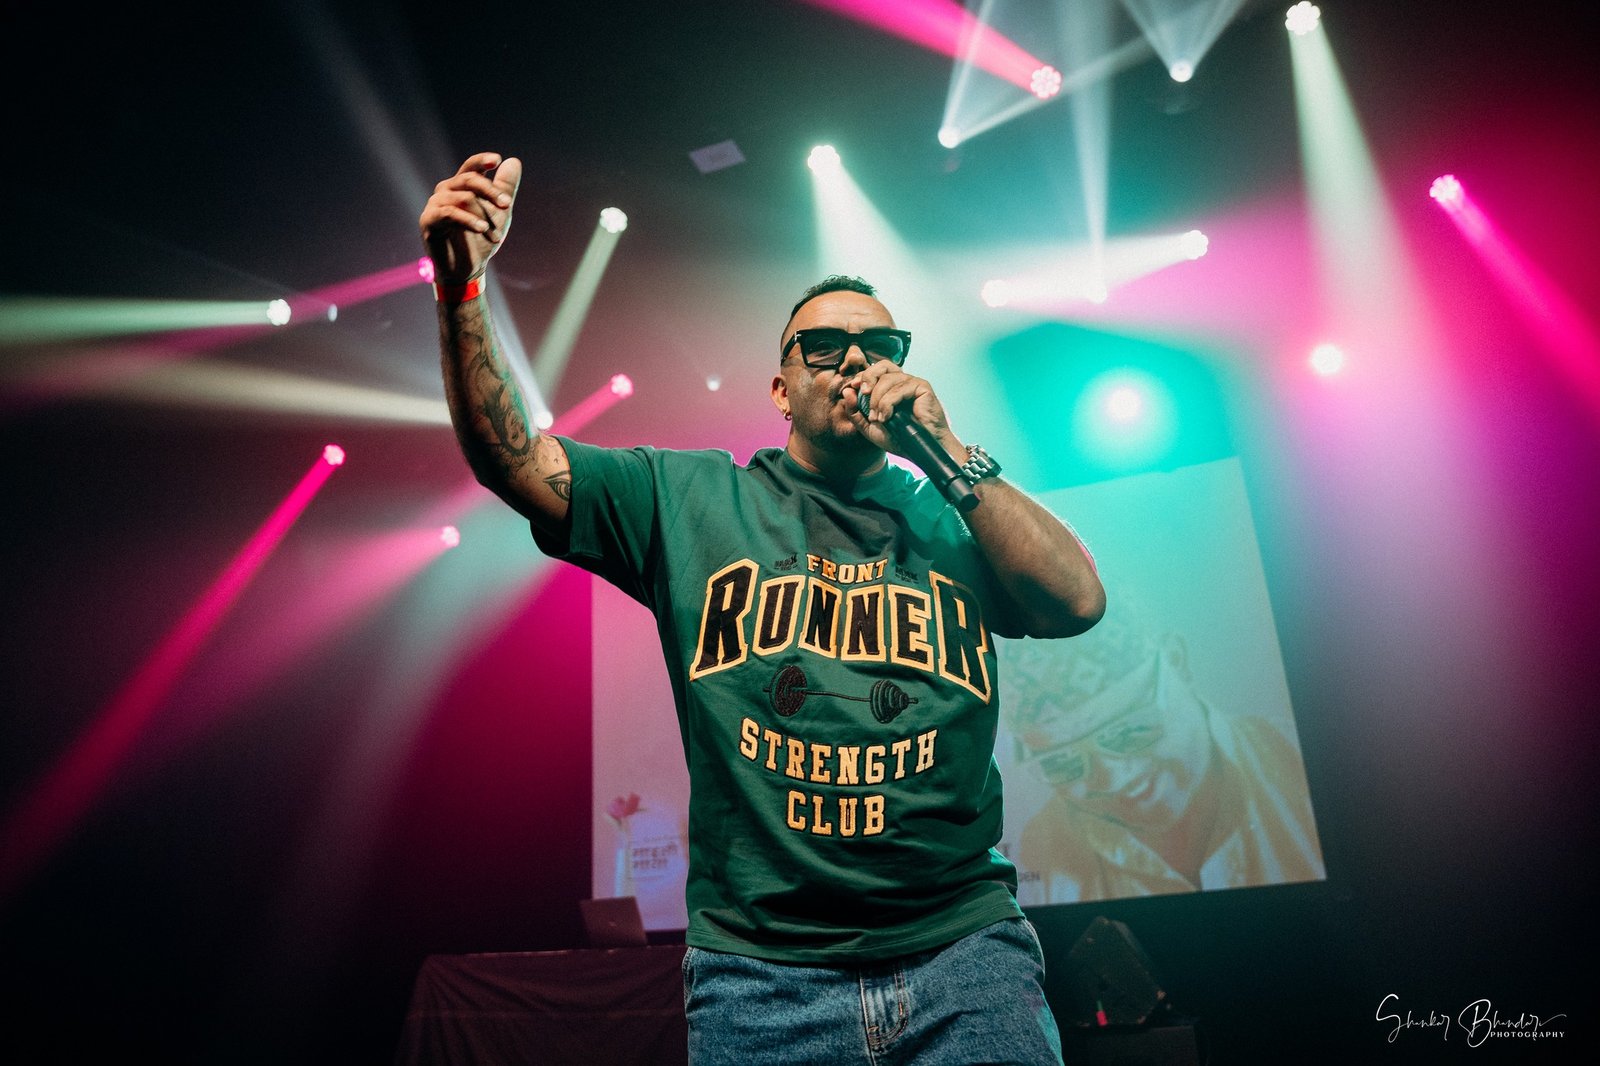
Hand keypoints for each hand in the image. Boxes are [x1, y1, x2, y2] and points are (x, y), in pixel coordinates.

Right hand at [419, 152, 522, 283]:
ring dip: (484, 216)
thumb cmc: (481, 240)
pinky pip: (450, 213)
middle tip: (507, 205)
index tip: (496, 160)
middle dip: (491, 191)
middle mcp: (446, 191)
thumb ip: (505, 189)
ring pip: (463, 197)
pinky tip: (482, 229)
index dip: (481, 161)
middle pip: (469, 179)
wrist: (466, 269)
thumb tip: (514, 161)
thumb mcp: (499, 214)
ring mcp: (435, 204)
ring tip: (496, 235)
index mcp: (461, 187)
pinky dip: (469, 220)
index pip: (470, 167)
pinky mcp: (429, 220)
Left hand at [843, 361, 963, 462]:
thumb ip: (856, 411)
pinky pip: (899, 388)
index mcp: (892, 387)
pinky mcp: (922, 387)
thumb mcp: (869, 427)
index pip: (877, 370)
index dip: (864, 375)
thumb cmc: (898, 439)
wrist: (918, 450)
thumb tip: (847, 391)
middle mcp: (903, 381)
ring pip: (888, 379)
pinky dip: (888, 403)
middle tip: (863, 393)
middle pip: (883, 366)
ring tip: (878, 418)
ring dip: (878, 399)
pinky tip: (887, 417)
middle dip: (869, 377)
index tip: (854, 386)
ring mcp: (913, 383)